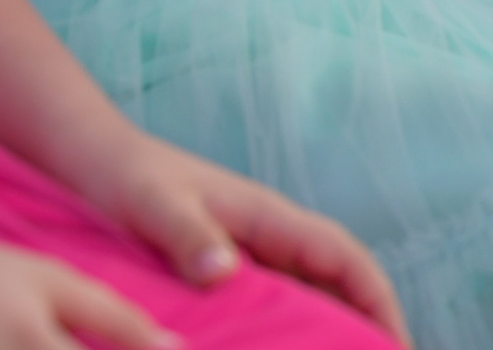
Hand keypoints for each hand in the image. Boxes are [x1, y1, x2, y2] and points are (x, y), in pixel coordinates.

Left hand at [64, 132, 405, 341]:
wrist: (95, 160)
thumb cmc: (128, 178)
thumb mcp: (153, 205)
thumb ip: (188, 234)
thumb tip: (225, 272)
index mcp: (269, 216)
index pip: (344, 257)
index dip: (377, 299)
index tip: (396, 343)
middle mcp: (270, 235)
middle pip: (339, 281)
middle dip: (368, 322)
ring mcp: (250, 252)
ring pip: (310, 293)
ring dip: (333, 329)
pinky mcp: (225, 268)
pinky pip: (276, 302)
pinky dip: (293, 330)